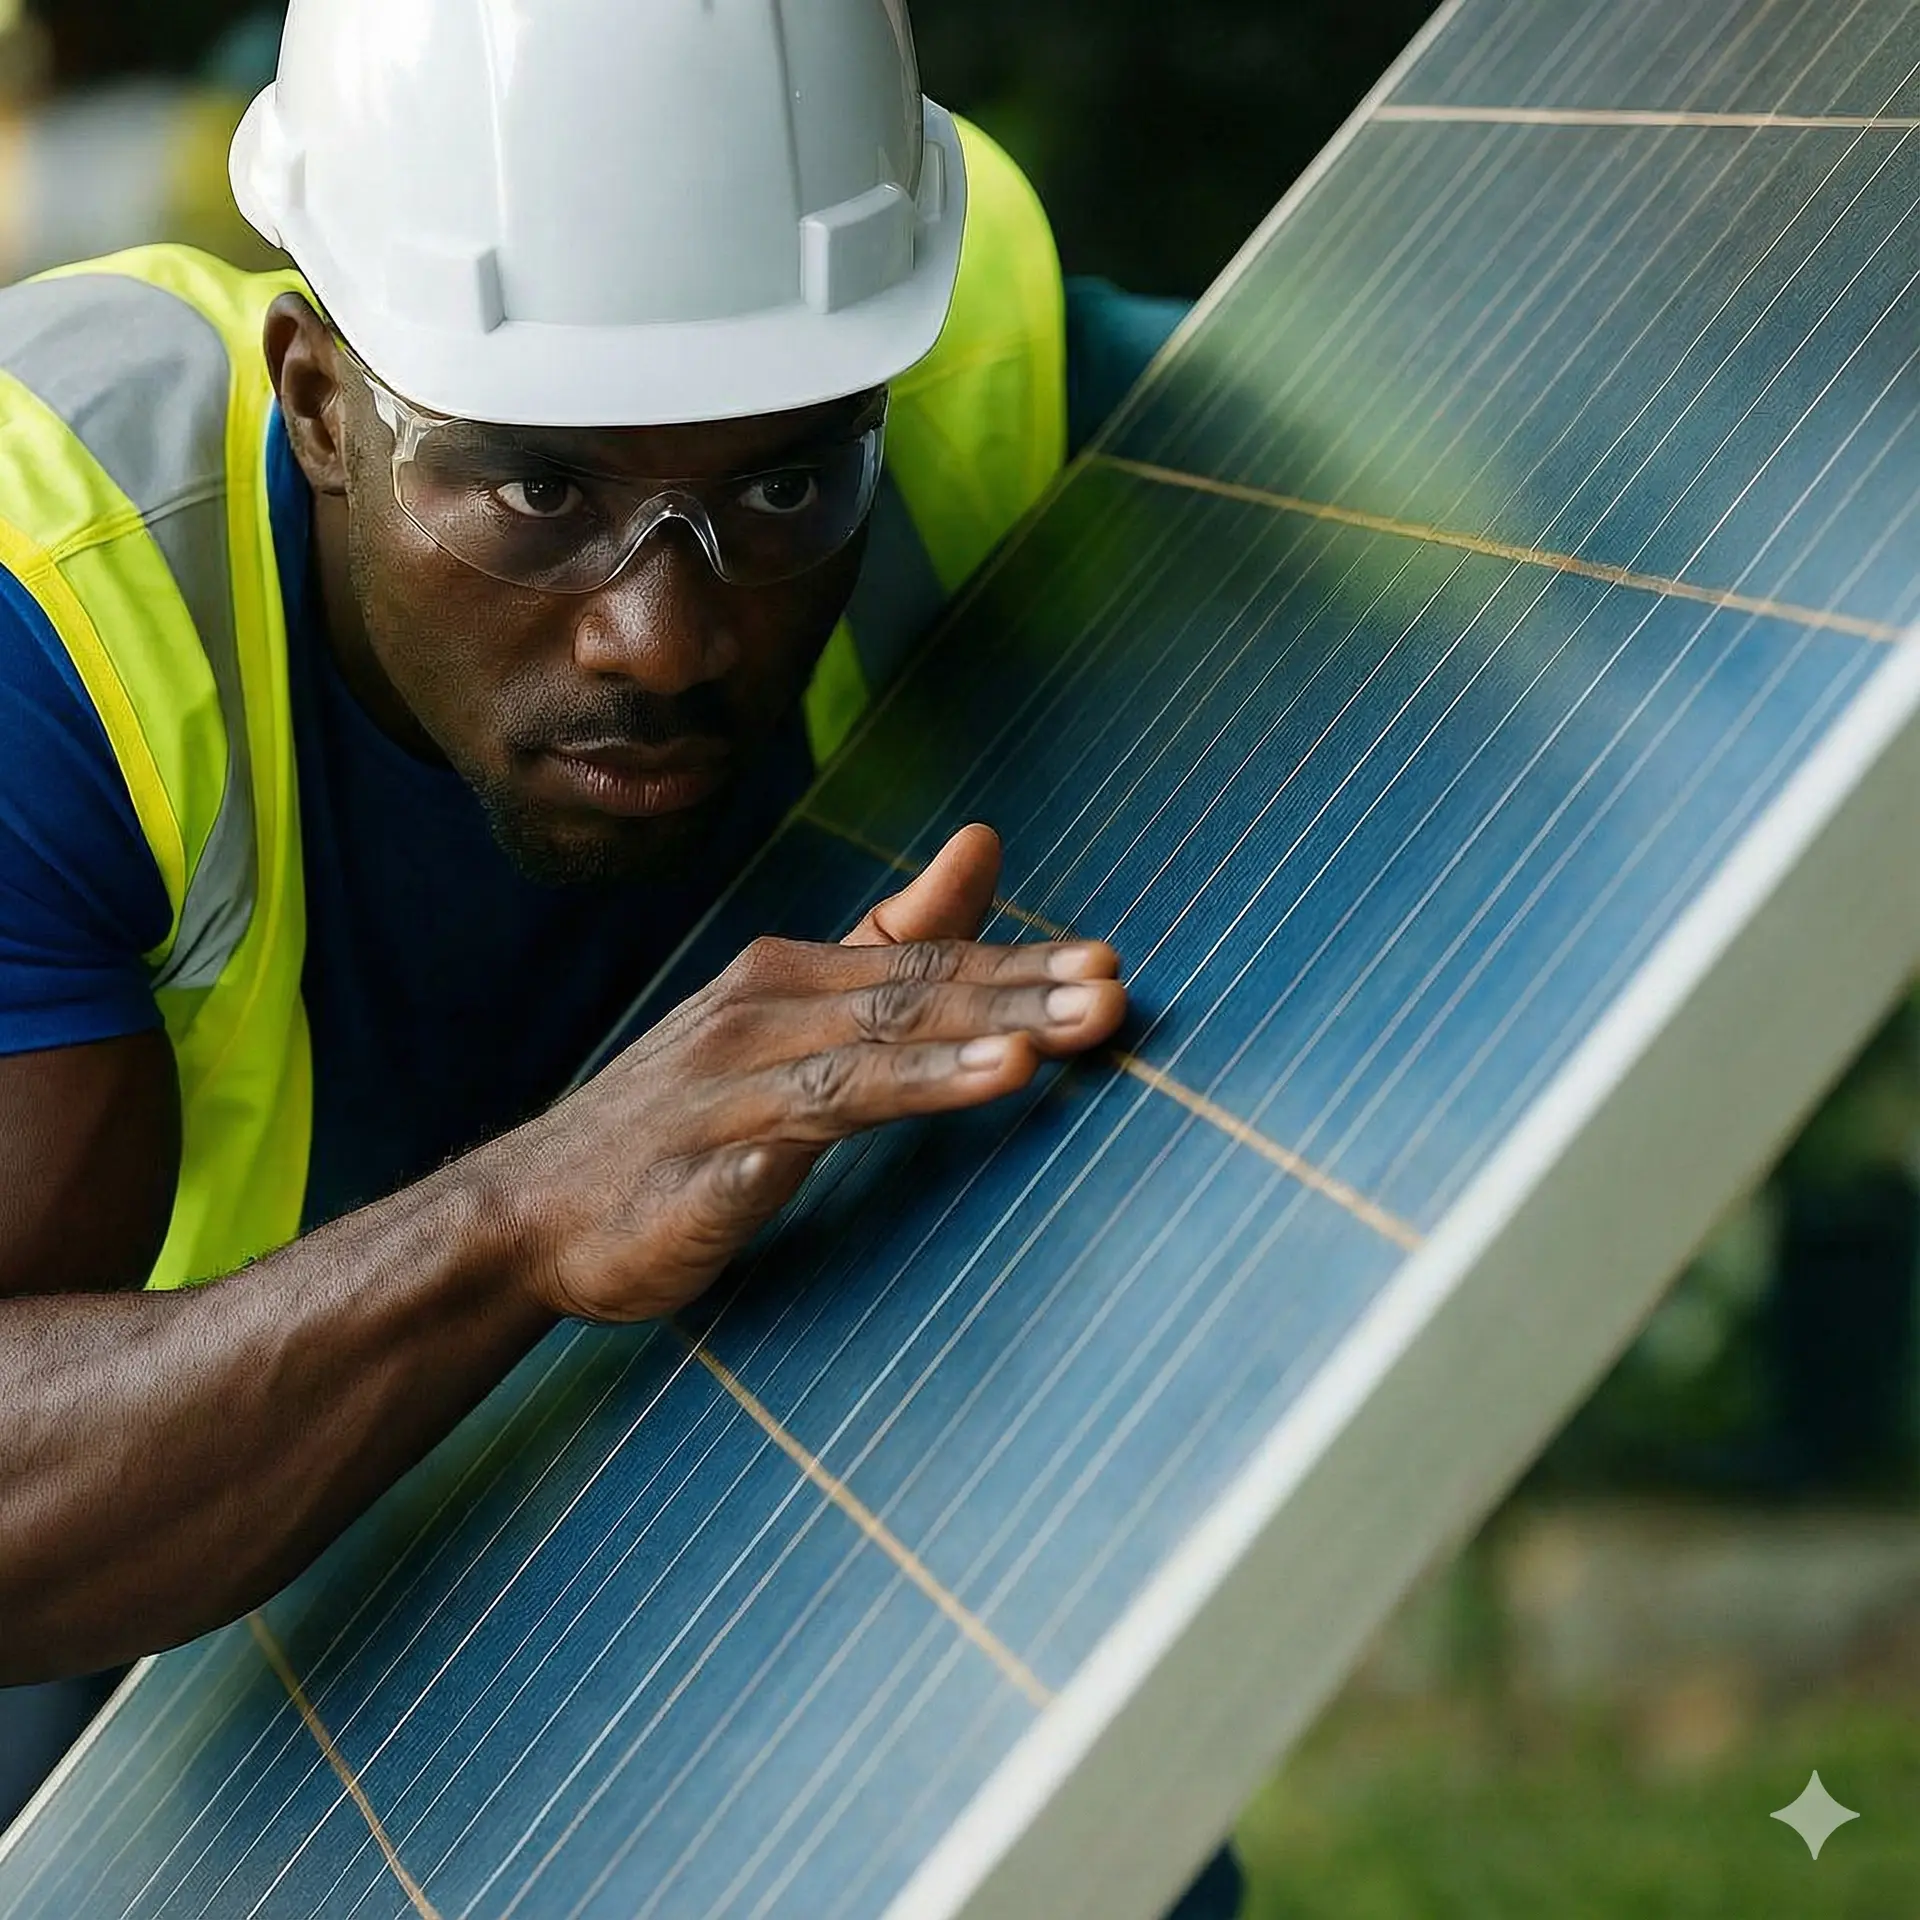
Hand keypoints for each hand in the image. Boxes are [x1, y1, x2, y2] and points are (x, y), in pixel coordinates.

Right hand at [494, 825, 1124, 1322]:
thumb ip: (890, 936)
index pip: (923, 965)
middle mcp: (755, 1025)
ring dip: (932, 1067)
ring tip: (1022, 1062)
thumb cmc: (686, 1110)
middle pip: (898, 1007)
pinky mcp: (686, 1186)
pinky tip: (804, 1162)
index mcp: (787, 980)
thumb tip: (985, 843)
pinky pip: (744, 1166)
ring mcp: (719, 1106)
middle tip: (1110, 1004)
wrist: (531, 1209)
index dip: (1018, 965)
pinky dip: (785, 1156)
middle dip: (1009, 1002)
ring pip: (841, 1076)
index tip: (1112, 965)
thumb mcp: (789, 1010)